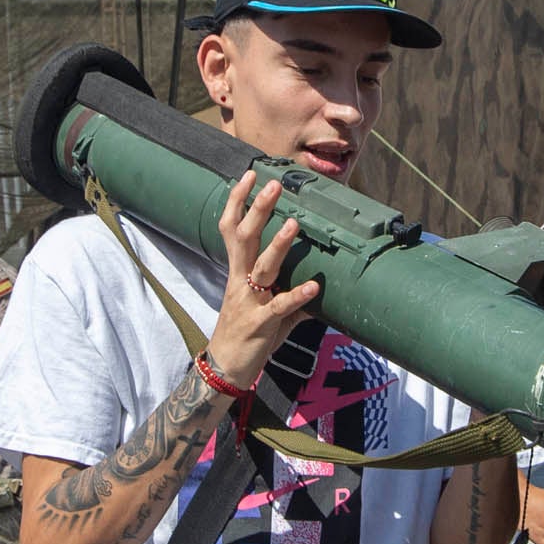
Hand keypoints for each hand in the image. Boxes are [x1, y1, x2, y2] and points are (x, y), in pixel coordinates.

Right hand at [208, 172, 320, 392]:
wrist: (227, 368)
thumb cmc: (248, 333)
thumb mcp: (266, 306)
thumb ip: (290, 294)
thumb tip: (317, 288)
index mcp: (238, 271)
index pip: (231, 229)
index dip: (237, 202)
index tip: (249, 175)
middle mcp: (240, 281)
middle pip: (244, 238)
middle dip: (257, 210)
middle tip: (273, 185)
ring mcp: (249, 301)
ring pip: (262, 267)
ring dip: (278, 246)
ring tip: (294, 224)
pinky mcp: (261, 323)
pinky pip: (279, 307)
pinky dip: (297, 296)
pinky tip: (313, 287)